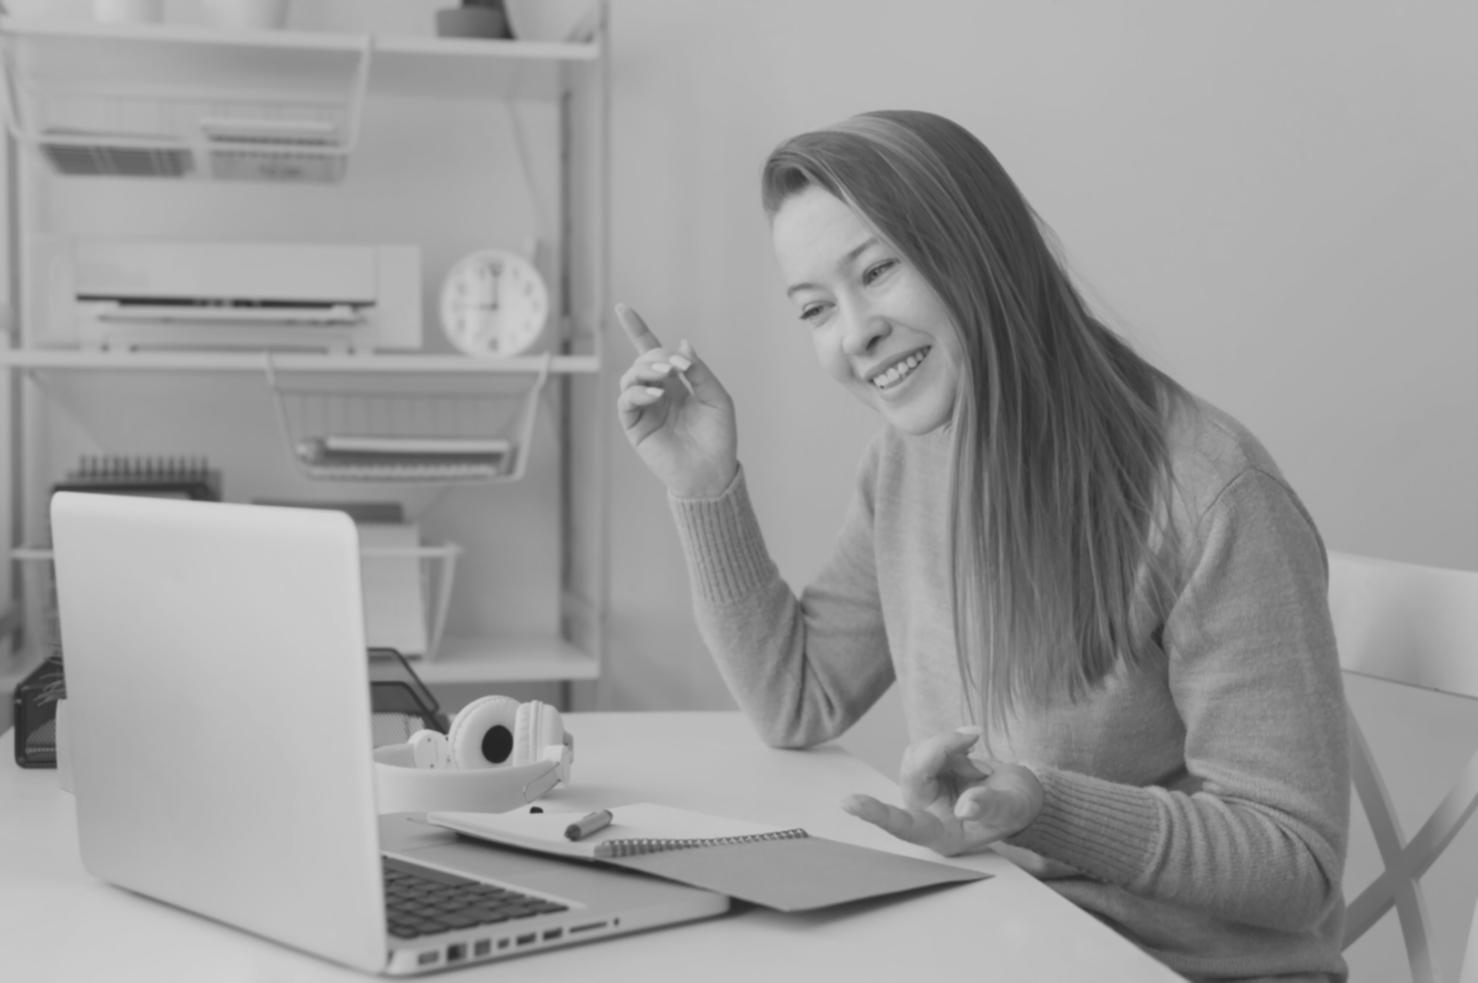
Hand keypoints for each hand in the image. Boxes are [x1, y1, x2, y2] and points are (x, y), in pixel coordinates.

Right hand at [615, 303, 737, 498]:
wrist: (711, 472)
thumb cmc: (719, 437)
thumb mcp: (717, 397)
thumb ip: (699, 371)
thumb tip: (683, 343)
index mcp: (676, 384)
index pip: (651, 351)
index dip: (636, 329)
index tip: (621, 307)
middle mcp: (656, 393)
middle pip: (643, 360)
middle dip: (656, 356)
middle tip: (676, 368)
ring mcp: (644, 409)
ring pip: (630, 376)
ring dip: (646, 370)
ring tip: (665, 377)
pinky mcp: (635, 426)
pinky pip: (626, 400)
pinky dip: (638, 391)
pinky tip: (656, 394)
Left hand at [842, 729, 1043, 856]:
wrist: (1019, 790)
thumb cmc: (1015, 807)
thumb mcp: (1012, 809)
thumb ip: (990, 806)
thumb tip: (966, 806)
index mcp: (941, 835)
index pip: (904, 826)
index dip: (877, 814)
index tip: (849, 803)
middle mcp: (925, 813)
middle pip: (913, 775)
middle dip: (940, 750)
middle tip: (973, 735)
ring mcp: (923, 791)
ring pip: (917, 756)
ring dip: (949, 747)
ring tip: (980, 763)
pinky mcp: (926, 769)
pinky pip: (926, 747)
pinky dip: (951, 743)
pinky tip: (970, 750)